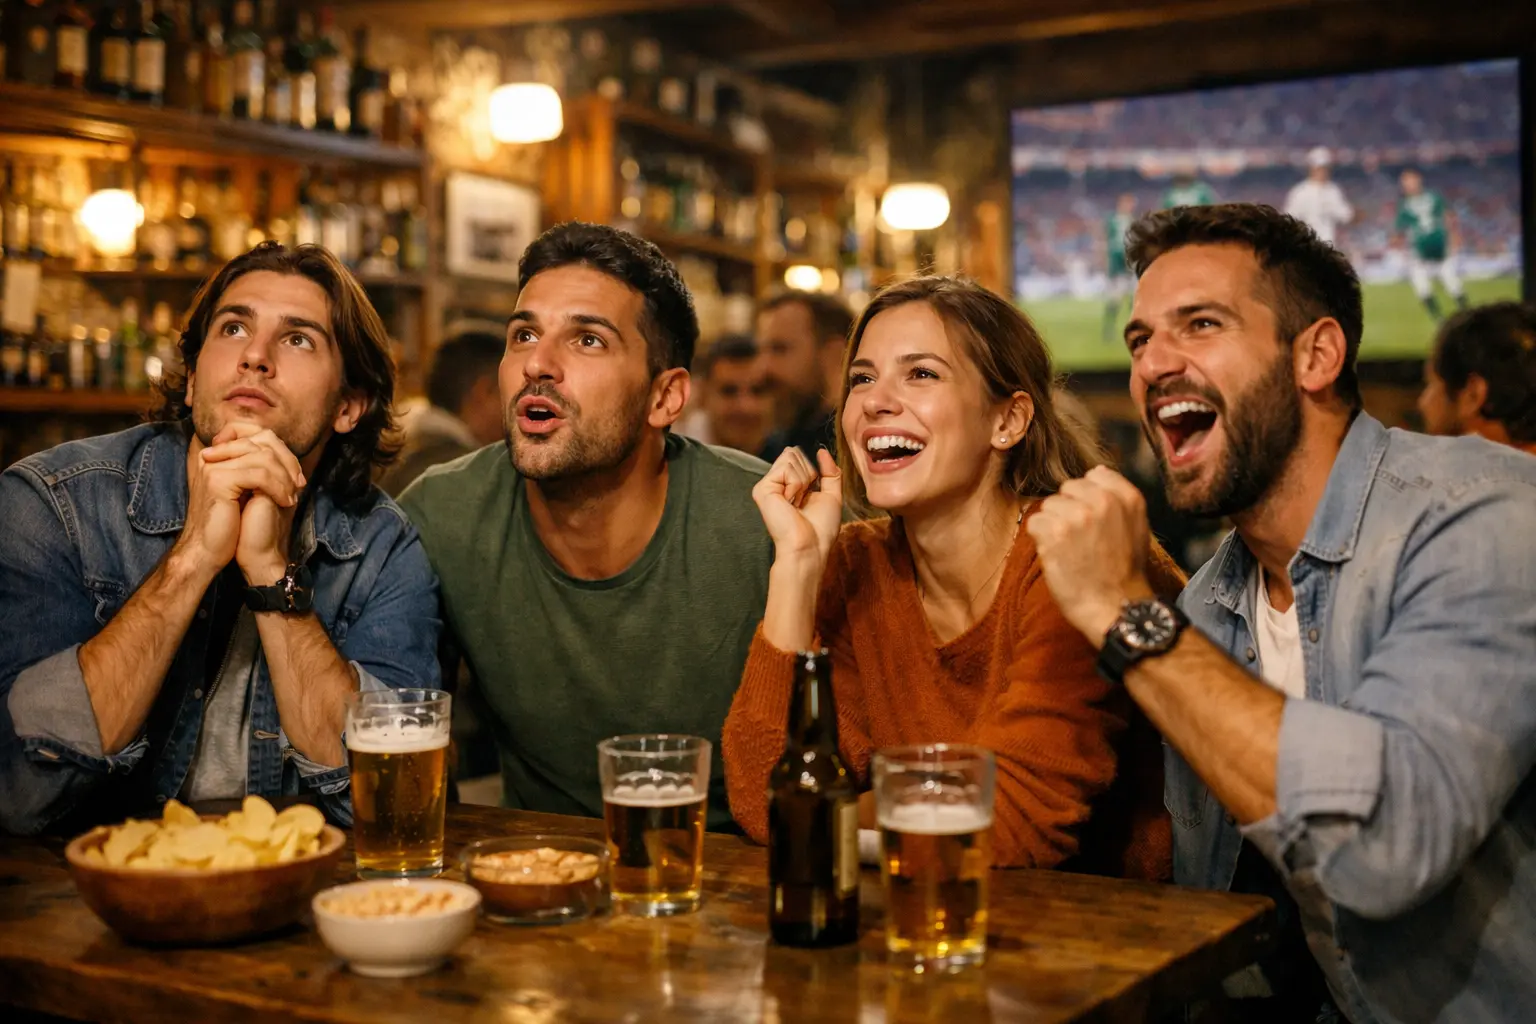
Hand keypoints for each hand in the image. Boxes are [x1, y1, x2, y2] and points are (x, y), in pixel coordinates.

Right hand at [179, 423, 303, 582]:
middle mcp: (212, 455)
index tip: (294, 473)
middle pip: (263, 439)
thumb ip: (262, 468)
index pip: (255, 432)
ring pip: (264, 457)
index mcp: (218, 454)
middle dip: (287, 461)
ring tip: (292, 496)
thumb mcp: (252, 490)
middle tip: (299, 484)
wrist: (210, 551)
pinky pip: (260, 475)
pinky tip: (286, 502)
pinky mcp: (217, 480)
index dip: (281, 449)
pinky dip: (279, 488)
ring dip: (285, 477)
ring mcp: (212, 465)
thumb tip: (289, 455)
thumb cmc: (234, 524)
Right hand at [752, 447, 841, 568]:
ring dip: (802, 481)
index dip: (813, 473)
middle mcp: (776, 483)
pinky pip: (786, 468)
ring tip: (796, 503)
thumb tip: (821, 451)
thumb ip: (830, 472)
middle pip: (794, 454)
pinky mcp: (762, 489)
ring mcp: (768, 486)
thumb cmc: (820, 529)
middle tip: (802, 501)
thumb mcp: (832, 495)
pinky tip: (790, 502)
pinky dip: (795, 484)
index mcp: (789, 485)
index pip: (799, 457)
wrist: (810, 546)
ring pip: (791, 457)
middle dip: (807, 475)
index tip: (810, 496)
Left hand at [1025, 466, 1155, 644]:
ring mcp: (1078, 515)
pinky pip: (1034, 523)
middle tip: (1080, 540)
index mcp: (1127, 497)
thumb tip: (1095, 469)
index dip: (1087, 499)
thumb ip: (1118, 496)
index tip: (1093, 522)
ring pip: (1049, 506)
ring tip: (1070, 550)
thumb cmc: (1124, 571)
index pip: (1094, 475)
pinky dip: (1040, 540)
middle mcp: (1103, 501)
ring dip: (1052, 526)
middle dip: (1068, 511)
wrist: (1115, 606)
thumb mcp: (1137, 527)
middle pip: (1067, 489)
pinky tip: (1058, 556)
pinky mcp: (1055, 532)